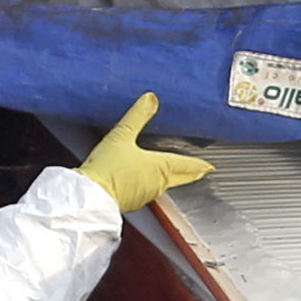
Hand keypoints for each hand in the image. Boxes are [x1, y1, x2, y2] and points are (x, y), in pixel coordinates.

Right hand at [76, 93, 214, 215]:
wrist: (91, 198)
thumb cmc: (108, 169)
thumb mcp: (122, 135)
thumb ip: (138, 116)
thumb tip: (150, 98)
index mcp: (161, 168)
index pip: (186, 165)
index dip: (199, 164)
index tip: (209, 166)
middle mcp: (157, 184)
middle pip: (180, 178)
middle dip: (190, 174)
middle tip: (200, 172)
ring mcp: (145, 195)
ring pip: (164, 186)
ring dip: (171, 179)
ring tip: (172, 173)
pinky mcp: (131, 202)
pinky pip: (147, 192)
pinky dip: (150, 185)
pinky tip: (143, 181)